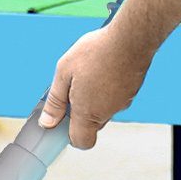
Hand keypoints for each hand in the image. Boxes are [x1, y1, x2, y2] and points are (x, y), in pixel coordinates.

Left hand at [38, 24, 150, 148]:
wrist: (131, 38)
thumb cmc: (97, 51)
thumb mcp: (64, 72)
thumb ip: (55, 101)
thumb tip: (48, 121)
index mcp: (88, 112)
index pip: (81, 141)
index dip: (70, 135)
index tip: (62, 119)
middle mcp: (108, 112)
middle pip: (91, 124)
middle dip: (80, 110)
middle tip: (73, 86)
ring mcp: (123, 102)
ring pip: (103, 109)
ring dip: (94, 97)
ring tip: (89, 71)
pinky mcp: (132, 91)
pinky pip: (115, 97)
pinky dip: (107, 88)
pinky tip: (103, 68)